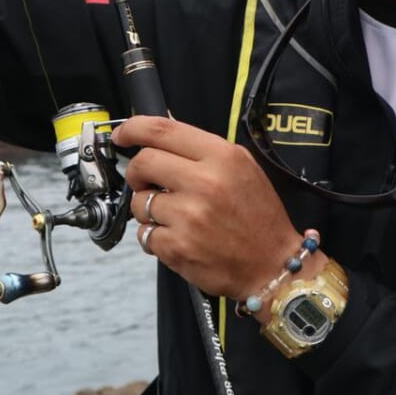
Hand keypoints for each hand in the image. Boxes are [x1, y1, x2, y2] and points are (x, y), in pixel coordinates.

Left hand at [114, 116, 326, 314]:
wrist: (273, 265)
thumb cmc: (258, 217)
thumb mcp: (242, 168)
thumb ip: (201, 150)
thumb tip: (159, 134)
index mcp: (222, 157)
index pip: (163, 130)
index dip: (133, 128)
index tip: (122, 134)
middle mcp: (205, 183)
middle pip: (143, 162)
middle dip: (137, 172)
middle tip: (147, 182)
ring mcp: (189, 216)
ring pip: (139, 201)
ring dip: (147, 208)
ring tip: (173, 216)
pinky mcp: (177, 247)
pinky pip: (144, 234)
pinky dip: (154, 236)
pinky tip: (178, 237)